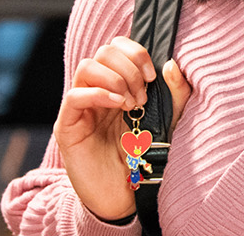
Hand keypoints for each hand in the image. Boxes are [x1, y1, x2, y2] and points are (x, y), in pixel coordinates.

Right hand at [55, 36, 191, 221]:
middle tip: (142, 96)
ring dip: (115, 80)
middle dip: (129, 68)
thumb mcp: (167, 121)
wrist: (124, 195)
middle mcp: (97, 91)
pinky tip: (119, 106)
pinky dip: (99, 94)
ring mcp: (80, 107)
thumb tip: (170, 63)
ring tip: (131, 104)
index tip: (152, 76)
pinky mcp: (68, 126)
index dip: (135, 53)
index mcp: (117, 84)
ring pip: (87, 67)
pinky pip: (75, 96)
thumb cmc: (143, 157)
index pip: (117, 47)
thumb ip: (175, 94)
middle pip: (103, 52)